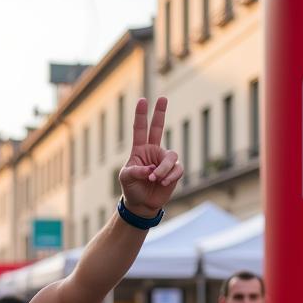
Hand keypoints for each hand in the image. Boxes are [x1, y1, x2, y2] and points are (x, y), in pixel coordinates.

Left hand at [119, 97, 182, 216]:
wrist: (141, 204)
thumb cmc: (131, 188)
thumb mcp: (126, 178)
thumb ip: (134, 171)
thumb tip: (149, 169)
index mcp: (140, 150)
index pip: (140, 130)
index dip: (141, 116)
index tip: (142, 100)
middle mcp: (153, 152)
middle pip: (158, 128)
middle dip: (160, 113)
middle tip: (162, 98)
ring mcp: (165, 160)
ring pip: (171, 156)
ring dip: (162, 169)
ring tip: (154, 179)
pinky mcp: (174, 171)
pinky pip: (177, 169)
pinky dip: (169, 176)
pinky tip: (163, 183)